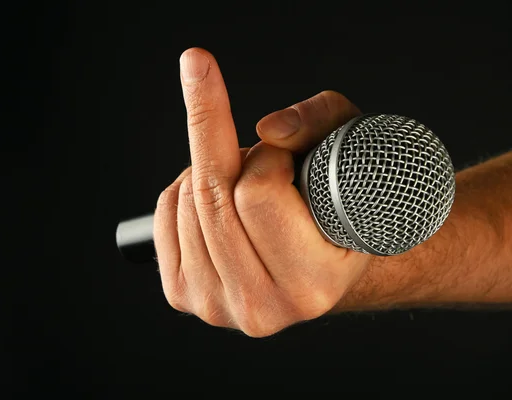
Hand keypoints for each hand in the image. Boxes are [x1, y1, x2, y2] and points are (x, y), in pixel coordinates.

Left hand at [154, 48, 368, 336]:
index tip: (280, 146)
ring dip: (211, 172)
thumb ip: (319, 123)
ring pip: (184, 200)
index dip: (268, 157)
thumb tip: (268, 129)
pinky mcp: (182, 294)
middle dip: (234, 156)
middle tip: (263, 155)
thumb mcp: (347, 153)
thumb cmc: (334, 208)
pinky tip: (220, 201)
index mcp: (312, 282)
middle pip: (212, 196)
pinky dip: (186, 188)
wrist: (317, 264)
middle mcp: (260, 305)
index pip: (258, 193)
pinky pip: (165, 212)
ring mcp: (215, 304)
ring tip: (248, 187)